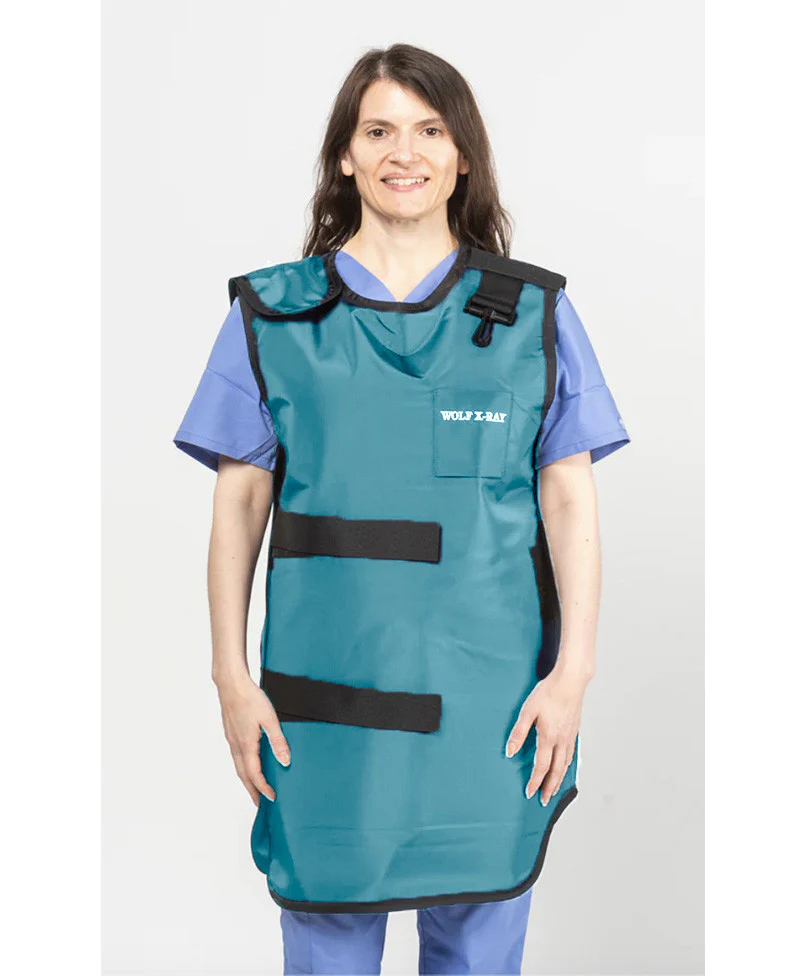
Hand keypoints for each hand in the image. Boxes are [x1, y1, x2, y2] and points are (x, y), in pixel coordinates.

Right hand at [215, 672, 290, 805]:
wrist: (231, 683)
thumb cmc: (250, 698)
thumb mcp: (270, 719)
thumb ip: (278, 741)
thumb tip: (285, 761)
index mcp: (246, 745)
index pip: (255, 774)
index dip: (263, 788)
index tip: (272, 798)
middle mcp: (236, 745)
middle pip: (243, 775)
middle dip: (252, 790)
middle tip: (259, 804)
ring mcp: (231, 739)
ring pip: (238, 767)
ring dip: (246, 780)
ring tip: (254, 788)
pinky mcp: (230, 733)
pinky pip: (236, 757)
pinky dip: (242, 768)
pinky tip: (248, 765)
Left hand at [505, 666, 588, 804]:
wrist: (571, 681)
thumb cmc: (548, 692)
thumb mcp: (528, 710)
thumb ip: (519, 732)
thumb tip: (510, 752)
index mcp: (548, 737)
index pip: (541, 766)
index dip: (535, 781)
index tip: (530, 793)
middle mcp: (562, 740)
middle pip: (556, 770)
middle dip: (549, 787)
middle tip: (545, 800)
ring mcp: (570, 736)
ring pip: (566, 764)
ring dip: (559, 779)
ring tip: (554, 789)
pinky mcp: (575, 730)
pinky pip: (571, 754)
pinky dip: (567, 766)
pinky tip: (565, 766)